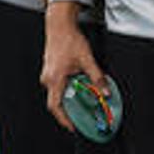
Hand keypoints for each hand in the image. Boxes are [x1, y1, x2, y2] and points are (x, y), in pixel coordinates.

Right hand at [41, 1, 104, 131]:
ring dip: (70, 98)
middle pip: (57, 101)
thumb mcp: (87, 59)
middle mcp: (47, 79)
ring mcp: (47, 75)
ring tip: (84, 101)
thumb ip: (97, 77)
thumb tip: (106, 91)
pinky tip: (79, 87)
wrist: (59, 25)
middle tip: (82, 117)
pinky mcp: (50, 70)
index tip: (73, 127)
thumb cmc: (70, 40)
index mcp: (54, 79)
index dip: (64, 119)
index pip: (56, 106)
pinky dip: (68, 90)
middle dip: (69, 110)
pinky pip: (58, 85)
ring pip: (58, 93)